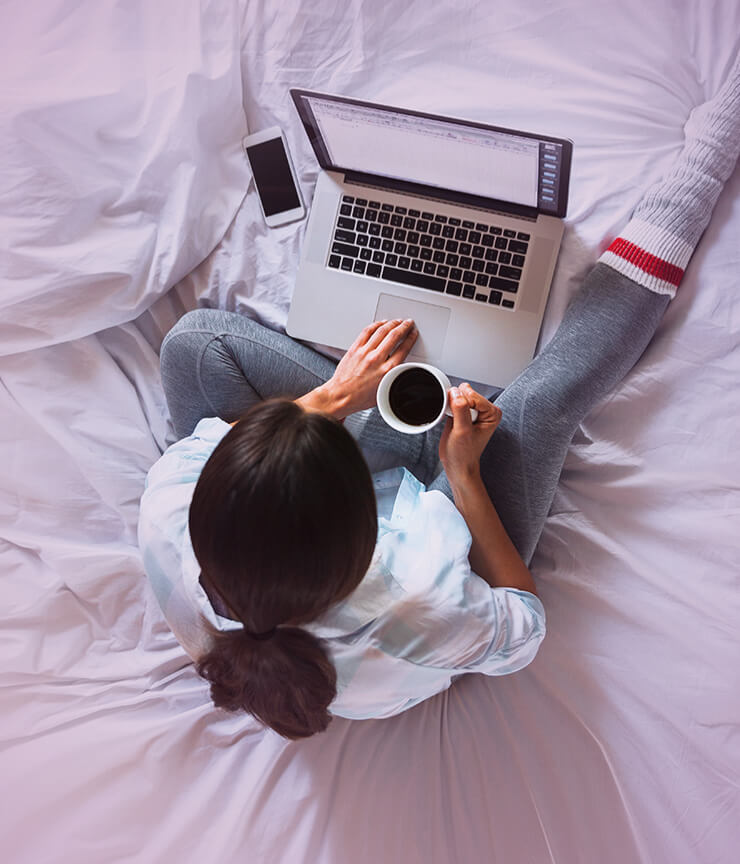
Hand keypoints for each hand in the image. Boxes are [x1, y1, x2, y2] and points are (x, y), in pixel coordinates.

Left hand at [300, 319, 417, 418]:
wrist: (340, 396)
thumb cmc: (359, 397)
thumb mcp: (384, 390)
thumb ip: (394, 377)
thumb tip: (400, 369)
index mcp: (387, 371)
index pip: (404, 349)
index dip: (411, 338)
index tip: (413, 334)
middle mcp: (376, 359)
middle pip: (394, 336)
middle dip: (404, 326)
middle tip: (408, 323)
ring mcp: (364, 352)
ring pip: (381, 331)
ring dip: (392, 323)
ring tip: (397, 321)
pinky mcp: (354, 349)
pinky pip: (367, 331)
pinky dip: (376, 325)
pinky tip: (380, 323)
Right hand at [439, 383, 501, 483]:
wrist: (457, 465)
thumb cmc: (464, 454)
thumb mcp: (462, 432)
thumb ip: (460, 410)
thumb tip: (455, 393)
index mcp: (492, 413)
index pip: (473, 396)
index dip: (461, 406)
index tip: (459, 421)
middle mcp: (485, 410)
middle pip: (466, 393)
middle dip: (456, 405)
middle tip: (457, 423)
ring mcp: (473, 410)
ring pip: (458, 395)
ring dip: (451, 406)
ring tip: (454, 424)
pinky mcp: (462, 412)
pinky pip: (452, 401)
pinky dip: (447, 408)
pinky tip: (450, 420)